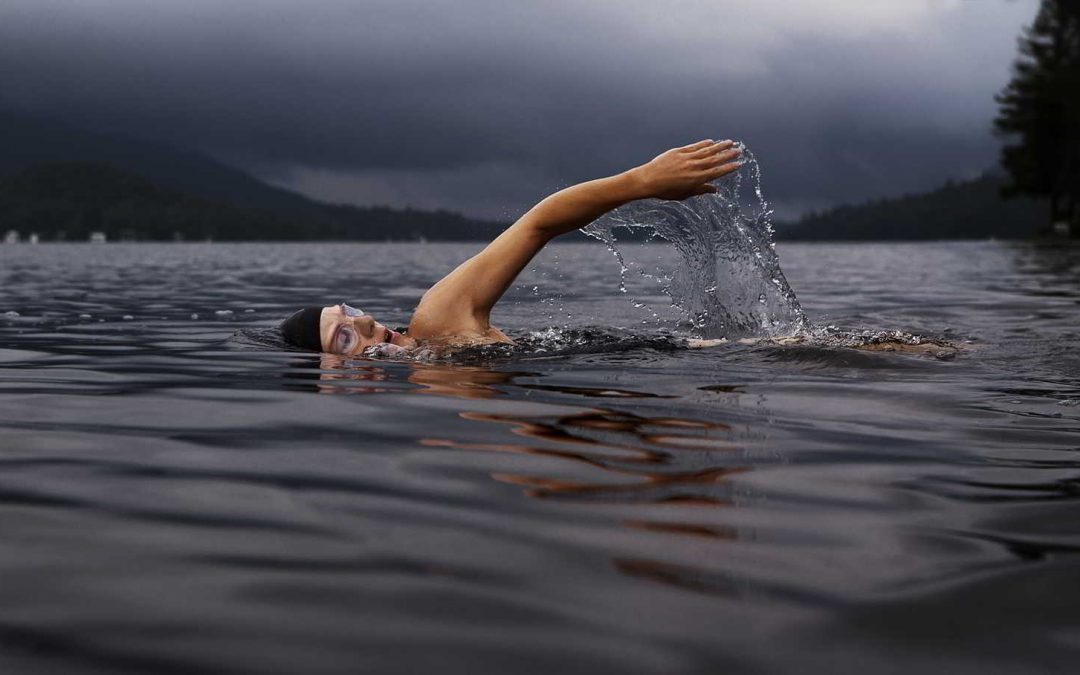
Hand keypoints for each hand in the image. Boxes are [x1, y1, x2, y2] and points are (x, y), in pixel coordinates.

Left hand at [627, 139, 742, 200]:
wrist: (647, 180)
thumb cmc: (665, 191)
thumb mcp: (684, 194)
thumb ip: (700, 191)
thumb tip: (715, 190)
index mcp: (696, 179)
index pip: (717, 172)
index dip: (729, 168)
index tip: (739, 164)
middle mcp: (693, 167)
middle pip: (715, 159)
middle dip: (728, 154)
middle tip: (739, 150)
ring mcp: (686, 158)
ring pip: (706, 151)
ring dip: (719, 146)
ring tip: (730, 142)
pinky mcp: (679, 152)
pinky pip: (694, 147)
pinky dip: (703, 144)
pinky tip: (711, 141)